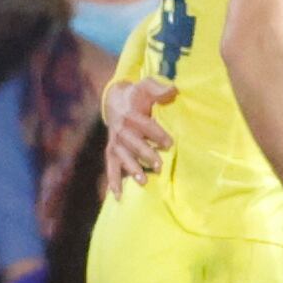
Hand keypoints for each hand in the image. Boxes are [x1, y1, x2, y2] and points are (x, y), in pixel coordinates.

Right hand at [98, 77, 174, 196]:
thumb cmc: (137, 95)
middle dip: (145, 154)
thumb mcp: (146, 86)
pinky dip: (113, 182)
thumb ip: (158, 88)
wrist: (115, 101)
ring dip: (131, 168)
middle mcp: (120, 130)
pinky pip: (110, 167)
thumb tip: (173, 90)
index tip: (170, 143)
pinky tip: (117, 196)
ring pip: (121, 157)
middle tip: (160, 166)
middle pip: (132, 143)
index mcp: (130, 115)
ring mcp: (114, 142)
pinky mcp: (111, 151)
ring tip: (143, 180)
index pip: (144, 125)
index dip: (157, 134)